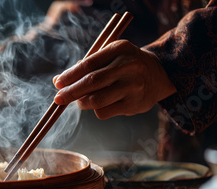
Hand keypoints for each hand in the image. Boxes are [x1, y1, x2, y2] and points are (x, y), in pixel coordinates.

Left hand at [53, 40, 176, 118]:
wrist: (159, 75)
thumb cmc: (125, 64)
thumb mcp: (110, 56)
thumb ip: (86, 66)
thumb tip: (58, 81)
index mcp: (119, 49)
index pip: (88, 64)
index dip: (70, 75)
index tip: (58, 83)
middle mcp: (128, 66)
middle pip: (91, 82)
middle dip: (70, 92)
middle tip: (58, 99)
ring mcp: (133, 86)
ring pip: (96, 100)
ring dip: (82, 103)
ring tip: (80, 101)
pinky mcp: (134, 104)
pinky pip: (104, 112)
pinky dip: (96, 110)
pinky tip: (101, 104)